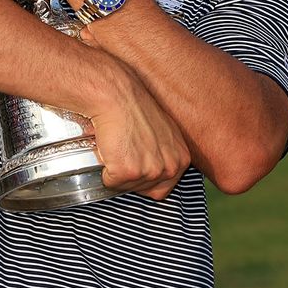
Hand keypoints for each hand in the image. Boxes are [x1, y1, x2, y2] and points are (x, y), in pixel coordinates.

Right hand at [87, 59, 191, 199]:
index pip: (163, 189)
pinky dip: (105, 169)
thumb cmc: (135, 109)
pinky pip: (111, 183)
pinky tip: (111, 148)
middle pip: (144, 191)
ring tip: (119, 146)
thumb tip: (156, 170)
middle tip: (125, 150)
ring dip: (117, 171)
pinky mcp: (129, 172)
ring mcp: (151, 170)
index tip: (136, 160)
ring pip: (126, 187)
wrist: (117, 96)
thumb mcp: (164, 133)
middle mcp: (171, 167)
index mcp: (182, 159)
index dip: (144, 177)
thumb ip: (165, 154)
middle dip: (130, 175)